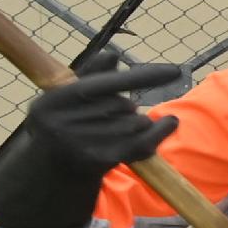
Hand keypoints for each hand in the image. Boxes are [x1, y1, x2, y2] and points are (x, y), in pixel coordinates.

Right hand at [0, 57, 184, 227]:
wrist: (52, 171)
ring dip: (138, 123)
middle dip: (126, 107)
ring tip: (118, 130)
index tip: (175, 71)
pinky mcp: (98, 161)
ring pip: (134, 123)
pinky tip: (168, 123)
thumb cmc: (65, 125)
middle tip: (111, 117)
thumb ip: (91, 76)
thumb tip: (111, 55)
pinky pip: (141, 142)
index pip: (104, 84)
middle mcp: (61, 123)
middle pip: (121, 104)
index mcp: (51, 101)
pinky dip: (159, 132)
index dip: (141, 77)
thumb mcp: (68, 99)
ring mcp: (79, 144)